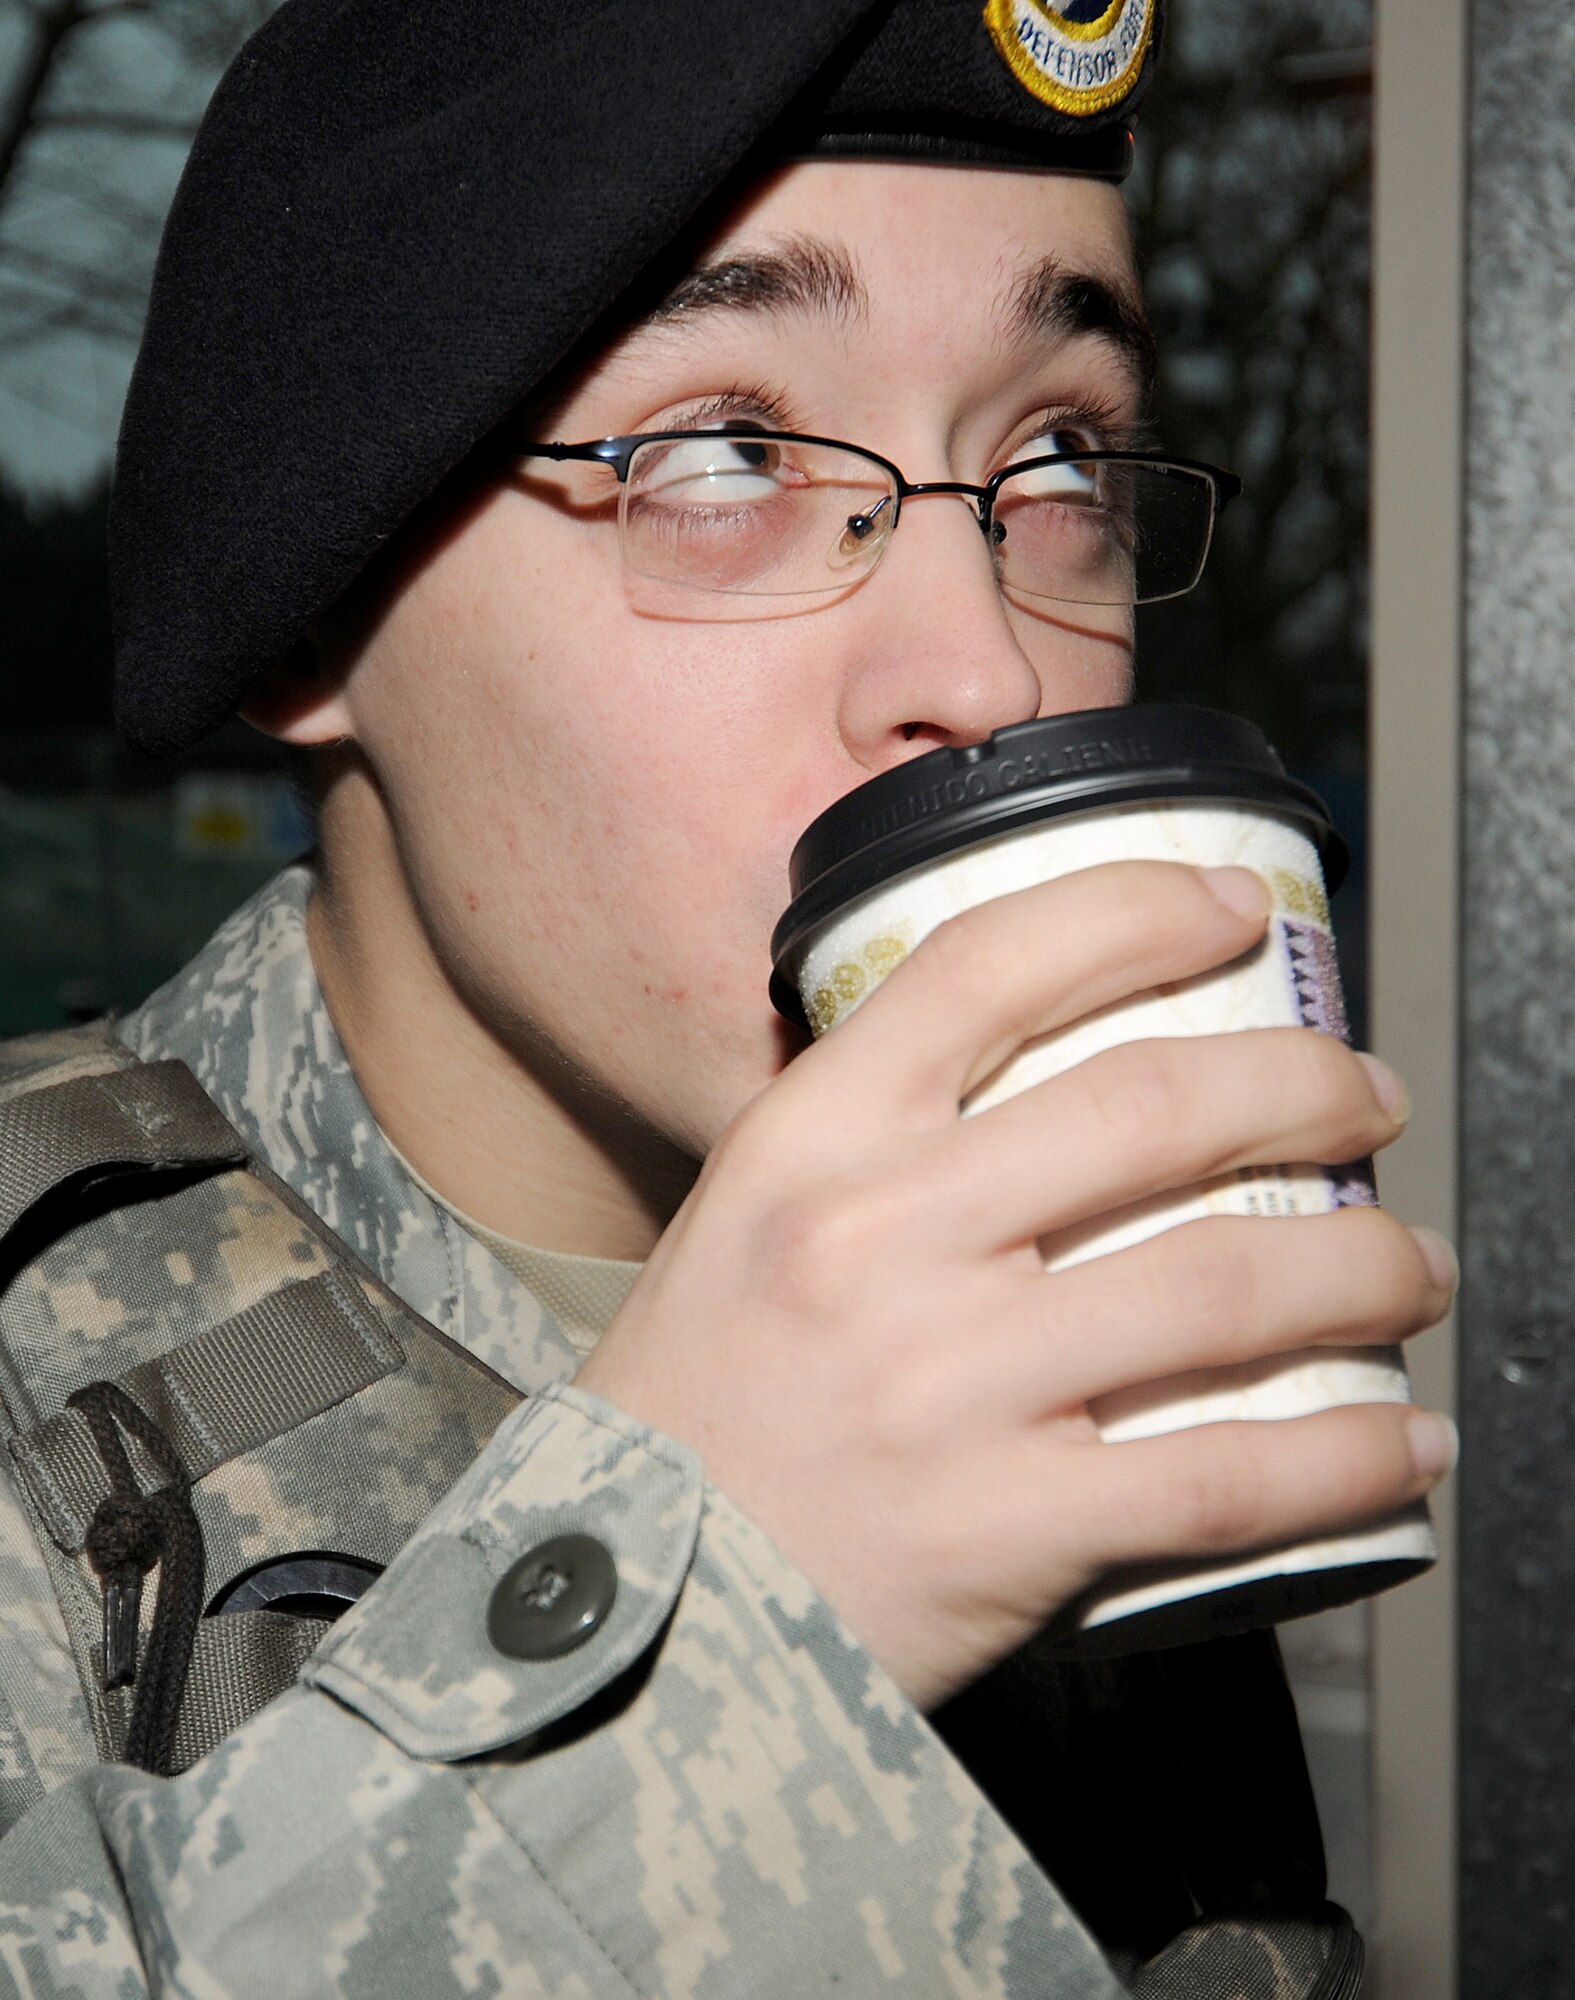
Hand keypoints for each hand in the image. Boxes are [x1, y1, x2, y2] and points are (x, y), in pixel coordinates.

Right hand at [575, 861, 1455, 1709]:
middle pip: (1152, 1107)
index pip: (992, 963)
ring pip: (1220, 1285)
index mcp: (811, 1141)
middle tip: (1367, 1097)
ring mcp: (948, 1383)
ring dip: (1361, 1266)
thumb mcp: (748, 1216)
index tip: (1232, 911)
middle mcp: (881, 1239)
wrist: (628, 1599)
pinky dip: (1342, 1454)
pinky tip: (1397, 1439)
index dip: (1138, 909)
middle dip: (1306, 1086)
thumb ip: (874, 1140)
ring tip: (1408, 1263)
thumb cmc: (699, 1399)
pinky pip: (1225, 1475)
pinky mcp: (1007, 1526)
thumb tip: (1044, 1077)